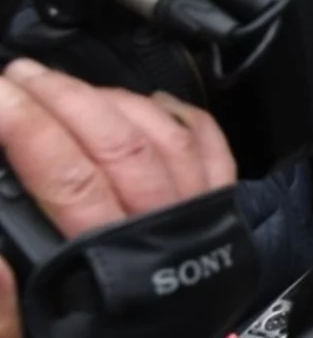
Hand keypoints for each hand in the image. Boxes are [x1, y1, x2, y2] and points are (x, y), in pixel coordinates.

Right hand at [0, 60, 238, 337]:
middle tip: (13, 75)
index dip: (25, 126)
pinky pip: (209, 150)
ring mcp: (199, 218)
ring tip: (60, 81)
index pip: (66, 176)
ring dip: (107, 98)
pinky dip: (178, 116)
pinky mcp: (222, 216)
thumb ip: (7, 307)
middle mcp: (164, 231)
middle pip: (113, 143)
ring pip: (160, 135)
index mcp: (114, 264)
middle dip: (59, 97)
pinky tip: (145, 101)